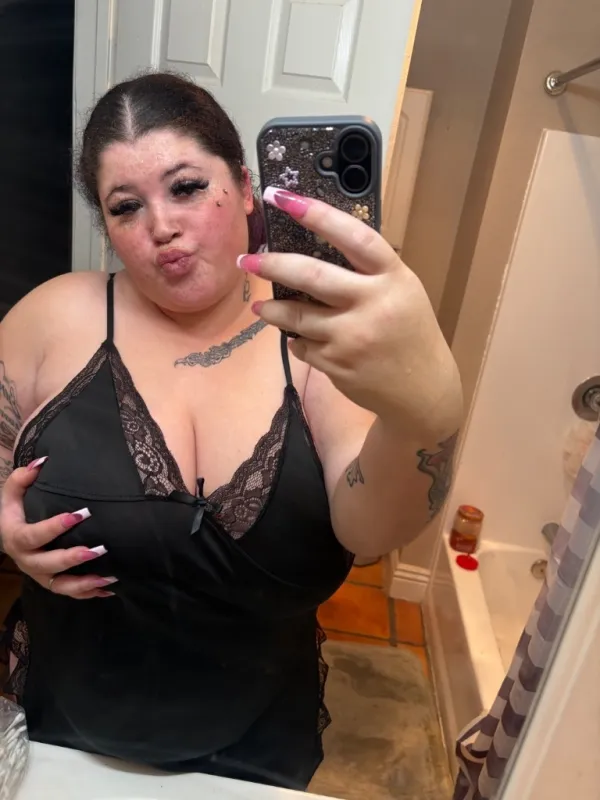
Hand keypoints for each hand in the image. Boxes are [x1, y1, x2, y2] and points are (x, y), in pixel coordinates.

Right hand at [0, 458, 115, 598]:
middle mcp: (26, 560)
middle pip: (47, 565)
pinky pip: (70, 593)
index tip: (80, 514)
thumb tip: (42, 463)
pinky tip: (110, 588)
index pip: (32, 535)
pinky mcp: (52, 583)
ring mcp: (40, 575)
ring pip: (60, 586)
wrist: (8, 535)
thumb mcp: (12, 493)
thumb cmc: (15, 511)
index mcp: (15, 537)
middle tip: (98, 549)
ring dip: (85, 583)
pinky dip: (89, 592)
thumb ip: (22, 478)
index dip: (54, 527)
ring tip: (109, 577)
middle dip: (72, 559)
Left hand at [237, 188, 461, 437]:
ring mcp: (351, 337)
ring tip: (260, 305)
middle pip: (311, 275)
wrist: (423, 390)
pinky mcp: (335, 364)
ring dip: (271, 309)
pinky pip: (302, 345)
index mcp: (393, 278)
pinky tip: (301, 338)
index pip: (353, 237)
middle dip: (272, 264)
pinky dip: (297, 339)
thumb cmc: (410, 332)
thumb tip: (317, 247)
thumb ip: (369, 272)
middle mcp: (372, 305)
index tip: (281, 198)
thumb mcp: (403, 292)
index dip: (316, 214)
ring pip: (296, 316)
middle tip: (246, 259)